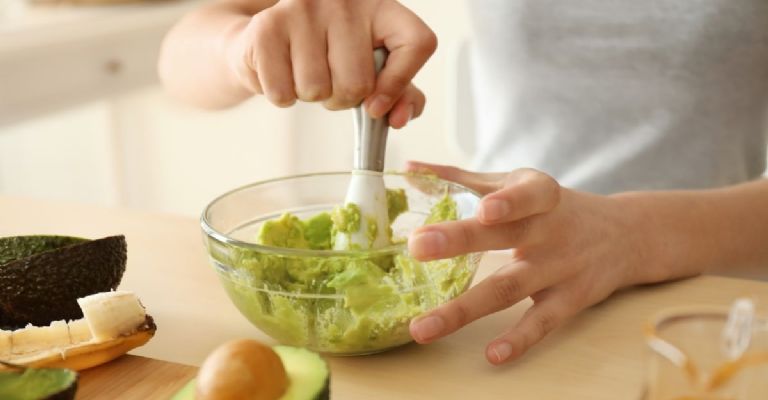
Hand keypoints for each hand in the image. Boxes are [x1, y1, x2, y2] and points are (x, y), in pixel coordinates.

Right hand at [224, 0, 435, 127]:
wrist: (269, 35)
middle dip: (342, 98)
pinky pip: (283, 93)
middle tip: (331, 79)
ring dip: (311, 96)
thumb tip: (398, 118)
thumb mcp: (373, 68)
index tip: (377, 107)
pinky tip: (283, 73)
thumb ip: (400, 95)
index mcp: (381, 7)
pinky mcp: (268, 26)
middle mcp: (345, 1)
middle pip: (357, 83)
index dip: (400, 83)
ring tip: (306, 72)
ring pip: (317, 90)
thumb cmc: (329, 53)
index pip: (416, 43)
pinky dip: (282, 96)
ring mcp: (305, 10)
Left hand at [405, 161, 686, 364]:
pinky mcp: (570, 300)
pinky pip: (542, 322)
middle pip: (504, 237)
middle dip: (460, 240)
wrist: (625, 235)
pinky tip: (492, 354)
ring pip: (509, 288)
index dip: (507, 201)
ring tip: (422, 328)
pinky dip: (519, 340)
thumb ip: (462, 178)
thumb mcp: (519, 182)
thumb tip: (409, 167)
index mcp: (539, 194)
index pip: (527, 194)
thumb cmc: (554, 206)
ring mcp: (561, 268)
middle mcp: (550, 229)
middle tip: (416, 246)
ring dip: (464, 309)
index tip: (482, 208)